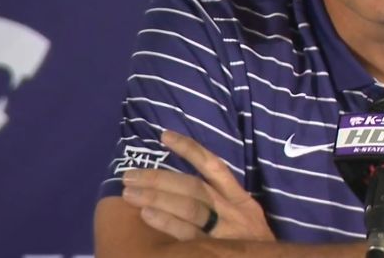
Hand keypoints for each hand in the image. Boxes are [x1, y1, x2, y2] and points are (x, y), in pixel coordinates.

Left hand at [121, 130, 274, 242]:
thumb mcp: (246, 220)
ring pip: (190, 207)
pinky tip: (147, 215)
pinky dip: (167, 223)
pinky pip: (188, 234)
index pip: (214, 166)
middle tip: (130, 174)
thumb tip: (182, 188)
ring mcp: (225, 231)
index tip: (164, 136)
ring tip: (130, 193)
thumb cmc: (253, 246)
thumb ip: (224, 205)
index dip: (190, 149)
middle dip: (160, 178)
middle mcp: (233, 210)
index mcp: (241, 199)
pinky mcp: (216, 249)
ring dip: (157, 197)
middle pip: (194, 187)